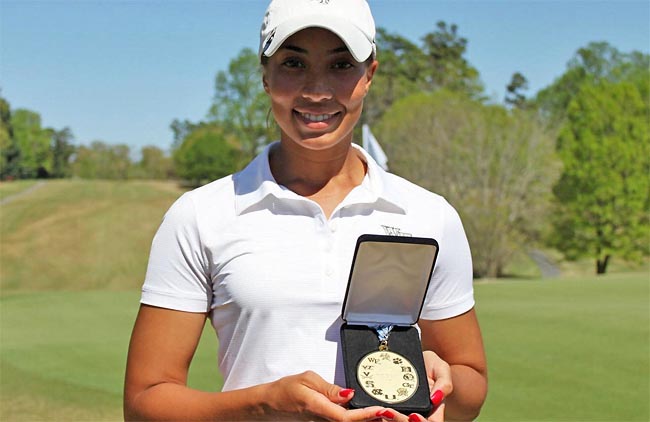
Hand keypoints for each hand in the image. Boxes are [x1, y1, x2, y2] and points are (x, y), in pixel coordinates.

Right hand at [263, 370, 385, 420]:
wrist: (271, 405)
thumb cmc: (286, 390)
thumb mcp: (306, 379)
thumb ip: (329, 388)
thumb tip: (349, 394)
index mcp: (318, 408)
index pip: (347, 417)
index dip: (366, 415)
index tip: (382, 409)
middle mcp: (322, 421)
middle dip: (373, 420)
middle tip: (394, 414)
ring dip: (368, 420)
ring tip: (388, 414)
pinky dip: (358, 420)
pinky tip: (371, 416)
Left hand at [363, 351, 452, 421]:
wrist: (412, 354)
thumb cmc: (430, 364)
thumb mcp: (441, 368)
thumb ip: (444, 383)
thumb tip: (436, 399)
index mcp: (433, 410)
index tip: (413, 415)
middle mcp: (417, 413)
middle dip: (399, 420)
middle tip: (388, 412)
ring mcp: (402, 410)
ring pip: (394, 421)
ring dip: (388, 419)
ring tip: (382, 410)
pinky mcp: (389, 405)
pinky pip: (382, 414)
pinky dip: (378, 414)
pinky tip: (373, 408)